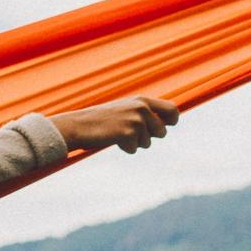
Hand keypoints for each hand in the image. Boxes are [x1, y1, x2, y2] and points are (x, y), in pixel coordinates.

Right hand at [50, 95, 179, 154]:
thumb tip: (165, 126)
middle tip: (130, 133)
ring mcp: (135, 121)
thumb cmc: (101, 119)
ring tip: (117, 134)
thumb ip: (144, 113)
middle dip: (149, 137)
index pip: (172, 110)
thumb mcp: (125, 109)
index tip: (166, 125)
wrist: (78, 124)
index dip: (172, 120)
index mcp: (141, 100)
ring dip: (134, 143)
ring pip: (147, 143)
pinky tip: (112, 139)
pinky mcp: (128, 133)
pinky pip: (134, 149)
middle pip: (161, 132)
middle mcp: (142, 109)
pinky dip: (124, 148)